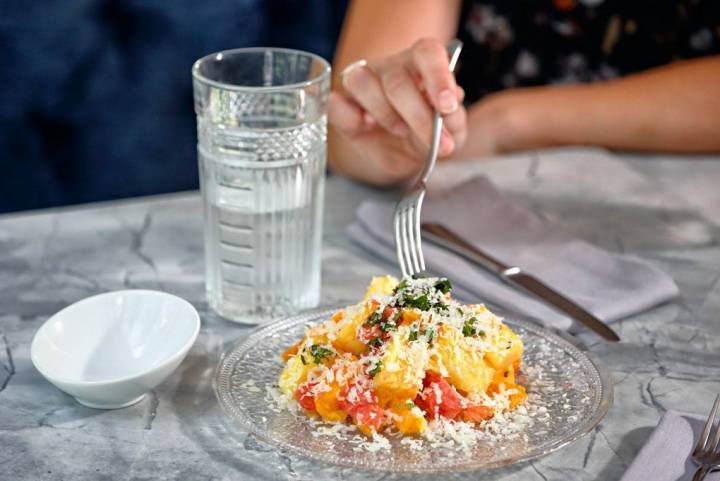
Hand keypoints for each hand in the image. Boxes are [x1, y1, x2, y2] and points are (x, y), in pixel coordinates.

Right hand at [329, 38, 465, 185]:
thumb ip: (453, 122)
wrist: (403, 160)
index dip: (438, 76)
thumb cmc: (427, 136)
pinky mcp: (343, 104)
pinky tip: (365, 127)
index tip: (447, 106)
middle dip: (418, 116)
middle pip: (397, 80)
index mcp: (422, 64)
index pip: (428, 53)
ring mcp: (364, 83)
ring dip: (384, 114)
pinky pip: (336, 103)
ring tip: (401, 131)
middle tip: (436, 142)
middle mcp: (392, 67)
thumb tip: (449, 109)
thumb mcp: (450, 135)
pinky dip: (349, 117)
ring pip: (362, 81)